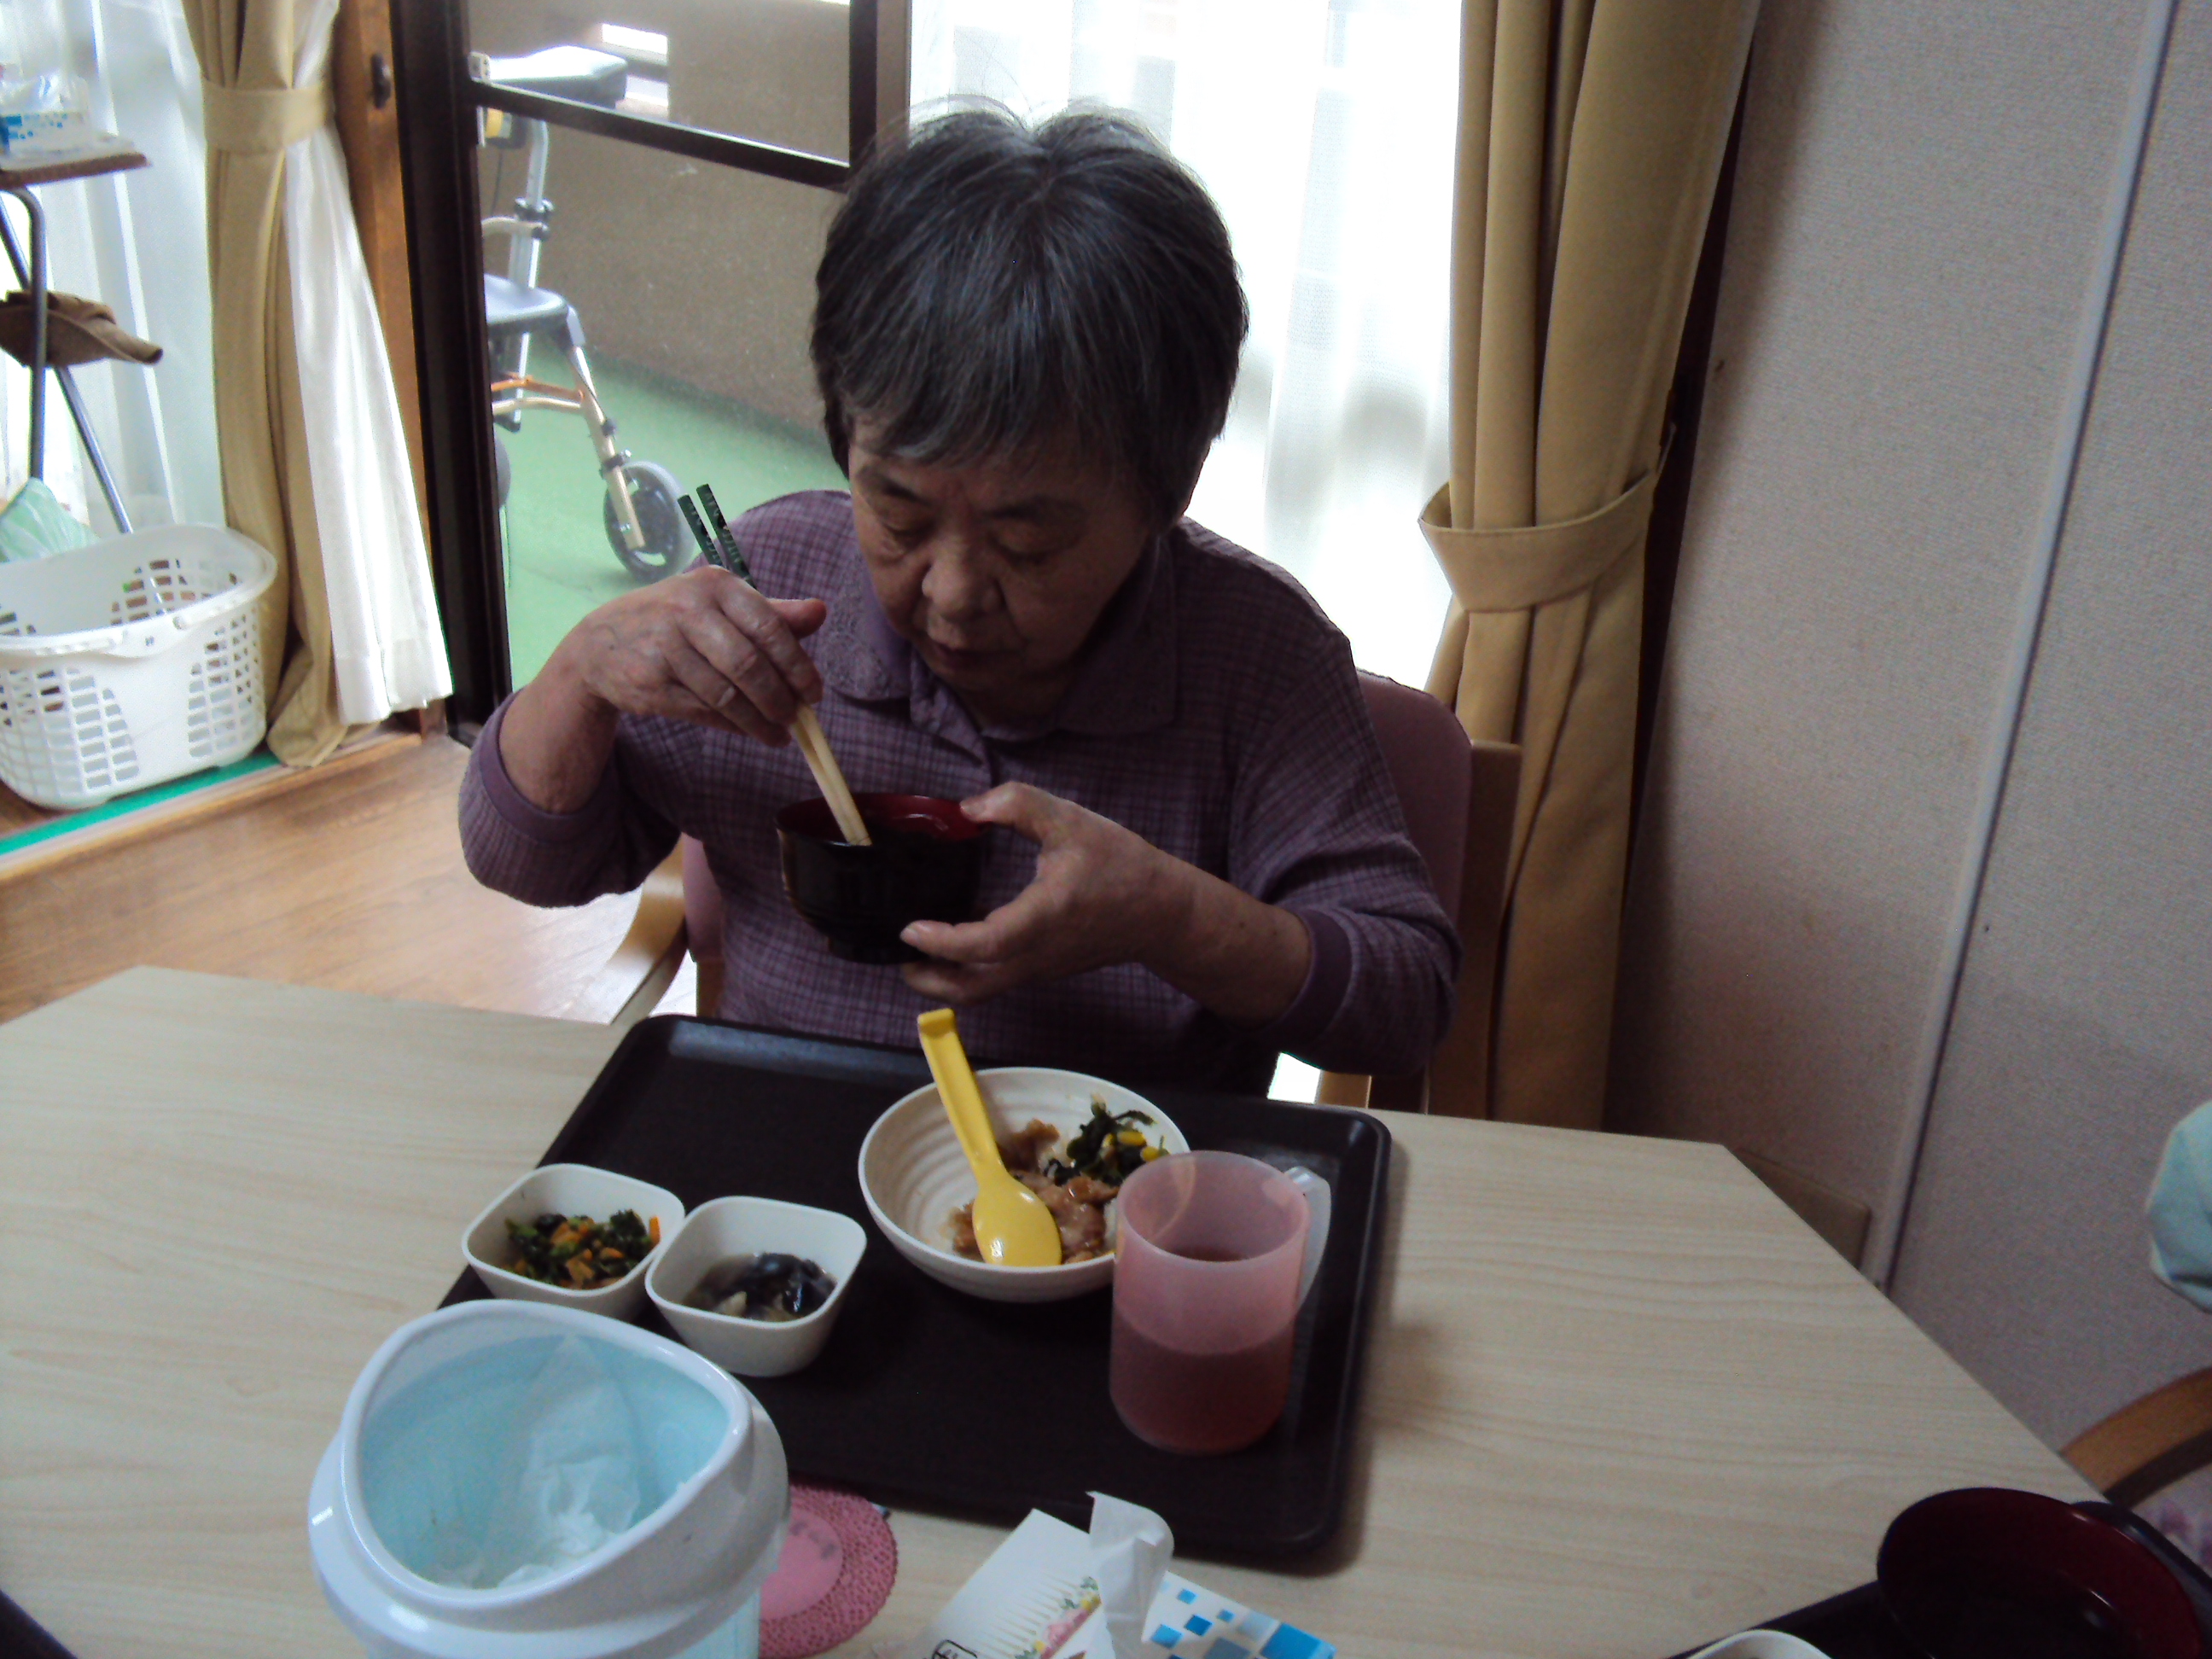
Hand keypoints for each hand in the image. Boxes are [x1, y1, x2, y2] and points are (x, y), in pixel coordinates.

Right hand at [549, 566, 827, 746]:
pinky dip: (733, 726)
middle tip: (797, 719)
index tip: (814, 693)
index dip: (797, 665)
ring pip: (727, 695)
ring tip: (779, 734)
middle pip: (748, 665)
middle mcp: (687, 610)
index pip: (768, 627)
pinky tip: (749, 731)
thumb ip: (771, 613)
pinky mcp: (650, 684)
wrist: (600, 644)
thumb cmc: (676, 621)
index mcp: (714, 586)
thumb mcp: (719, 606)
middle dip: (780, 699)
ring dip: (759, 721)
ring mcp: (664, 647)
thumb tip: (821, 612)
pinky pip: (704, 711)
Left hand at [899, 783, 1186, 1005]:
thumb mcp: (1071, 820)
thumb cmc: (1120, 865)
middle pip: (970, 989)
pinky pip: (995, 980)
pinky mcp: (1041, 970)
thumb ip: (1018, 804)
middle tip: (897, 953)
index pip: (984, 944)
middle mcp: (1036, 954)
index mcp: (1043, 918)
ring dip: (942, 980)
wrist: (1161, 912)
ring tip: (915, 953)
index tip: (909, 927)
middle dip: (927, 980)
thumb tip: (968, 809)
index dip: (942, 941)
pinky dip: (965, 973)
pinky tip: (953, 944)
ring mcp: (1038, 969)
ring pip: (980, 991)